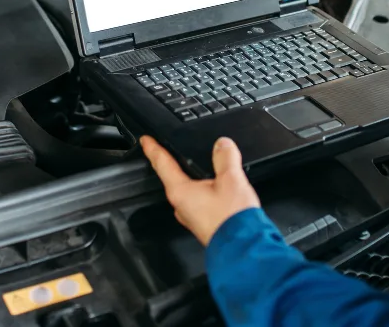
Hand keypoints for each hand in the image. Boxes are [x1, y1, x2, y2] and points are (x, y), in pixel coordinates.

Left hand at [140, 135, 260, 245]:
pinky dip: (199, 189)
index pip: (162, 164)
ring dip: (186, 177)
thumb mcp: (231, 180)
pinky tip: (210, 188)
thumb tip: (222, 144)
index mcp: (181, 192)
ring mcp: (191, 216)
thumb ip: (225, 158)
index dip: (153, 149)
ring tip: (189, 166)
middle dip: (169, 163)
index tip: (145, 140)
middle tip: (164, 150)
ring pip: (185, 190)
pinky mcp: (203, 223)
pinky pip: (197, 200)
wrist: (243, 249)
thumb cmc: (232, 220)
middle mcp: (181, 205)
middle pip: (170, 177)